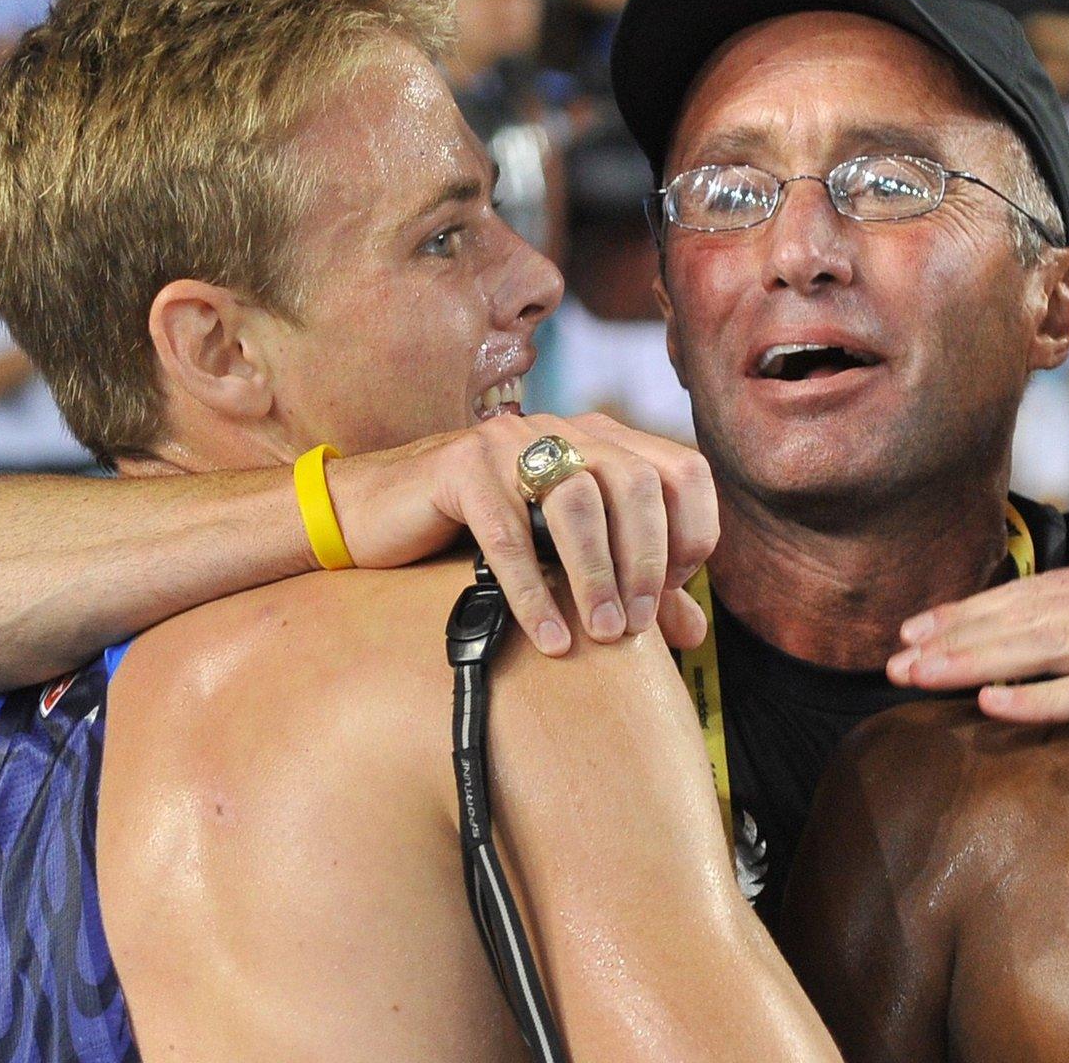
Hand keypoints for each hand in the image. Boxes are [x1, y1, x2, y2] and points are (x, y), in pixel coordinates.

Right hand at [329, 413, 716, 655]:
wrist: (373, 514)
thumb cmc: (478, 536)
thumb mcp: (563, 559)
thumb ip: (629, 586)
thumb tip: (695, 632)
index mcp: (602, 440)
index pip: (683, 472)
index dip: (691, 533)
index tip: (669, 593)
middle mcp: (562, 429)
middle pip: (637, 483)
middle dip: (646, 561)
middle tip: (635, 626)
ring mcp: (509, 442)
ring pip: (577, 501)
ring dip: (596, 576)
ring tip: (601, 635)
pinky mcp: (459, 466)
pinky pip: (508, 533)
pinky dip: (533, 592)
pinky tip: (549, 639)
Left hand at [888, 554, 1068, 778]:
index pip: (1046, 587)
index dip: (980, 605)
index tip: (926, 620)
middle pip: (1029, 611)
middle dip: (956, 630)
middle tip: (894, 649)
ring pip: (1045, 645)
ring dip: (972, 661)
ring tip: (914, 673)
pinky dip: (1040, 698)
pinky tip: (991, 707)